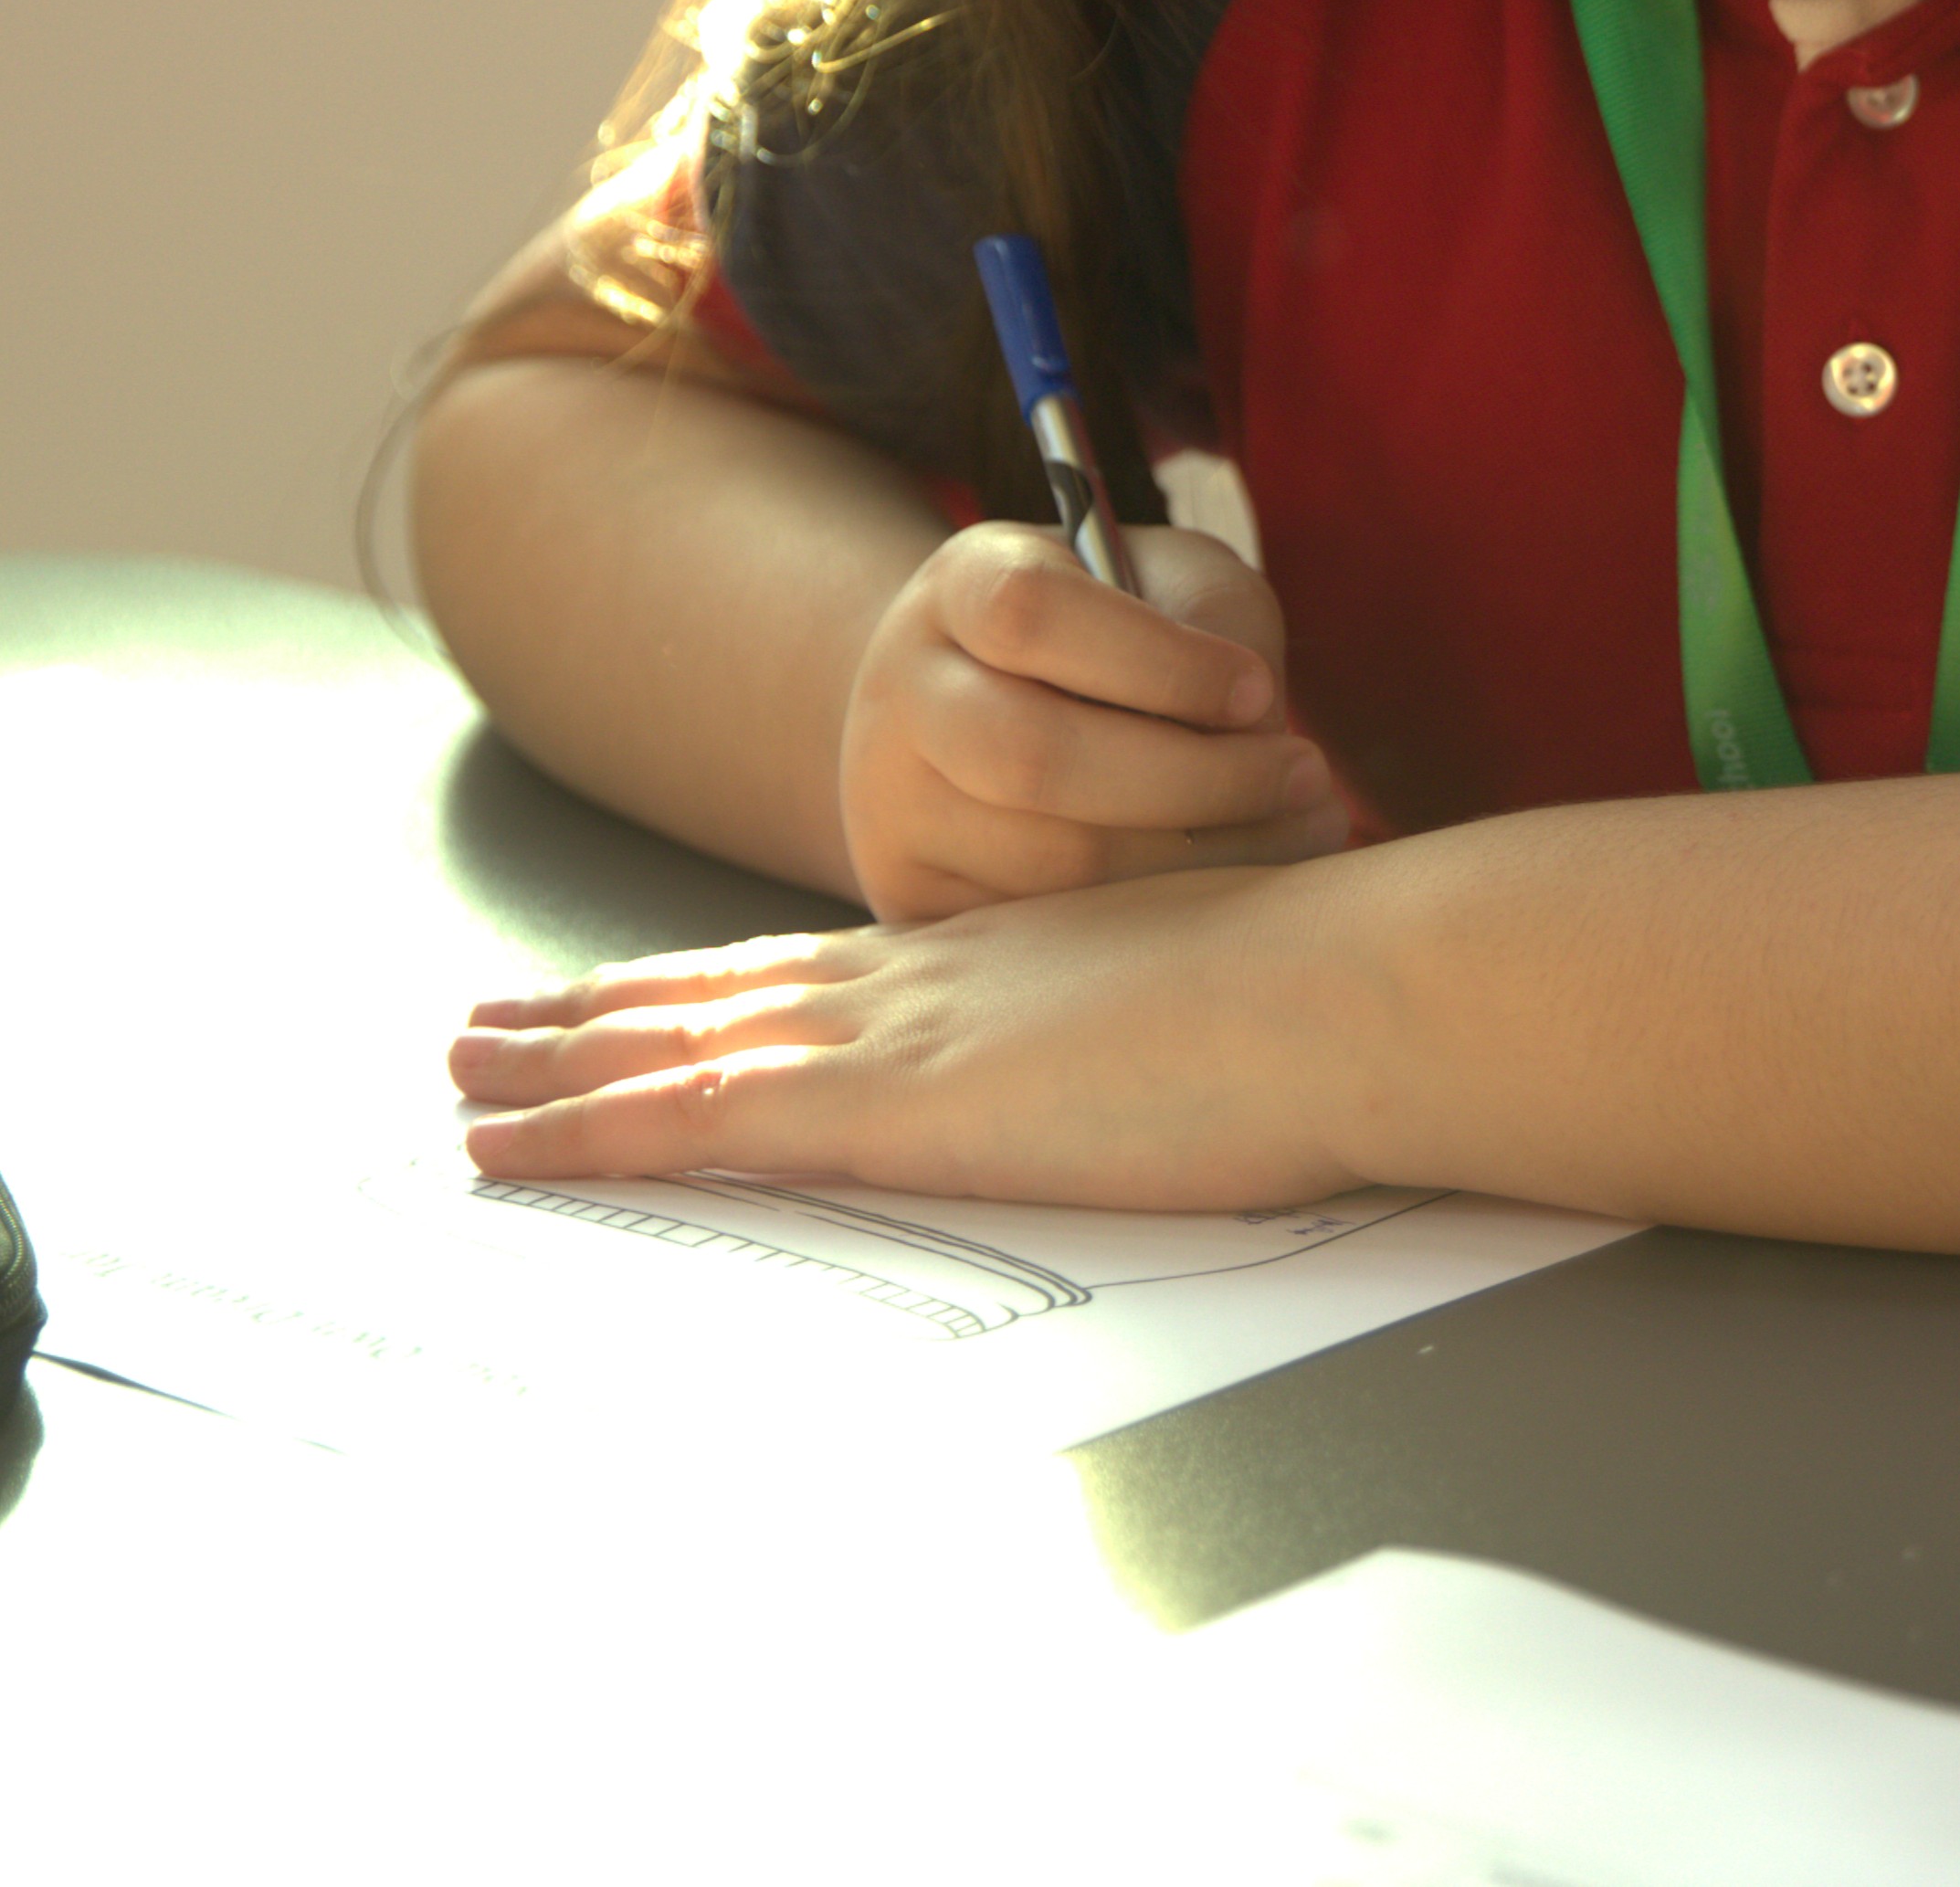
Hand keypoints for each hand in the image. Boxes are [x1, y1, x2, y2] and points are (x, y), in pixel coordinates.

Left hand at [452, 866, 1356, 1211]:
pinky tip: (512, 1147)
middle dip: (601, 1011)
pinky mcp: (894, 1107)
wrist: (1349, 983)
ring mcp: (905, 1036)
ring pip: (684, 1045)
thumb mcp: (1217, 1005)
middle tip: (487, 1024)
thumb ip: (1155, 1028)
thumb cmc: (1323, 1006)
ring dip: (559, 1065)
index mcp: (1009, 961)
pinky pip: (698, 1116)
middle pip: (729, 992)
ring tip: (460, 1078)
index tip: (638, 985)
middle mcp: (933, 981)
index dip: (719, 977)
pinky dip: (590, 1130)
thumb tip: (1181, 1061)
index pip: (827, 970)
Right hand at [837, 522, 1347, 922]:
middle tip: (1309, 778)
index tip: (1263, 689)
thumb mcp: (1167, 577)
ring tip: (1304, 829)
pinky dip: (1157, 917)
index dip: (1162, 662)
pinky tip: (1236, 881)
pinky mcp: (916, 900)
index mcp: (960, 587)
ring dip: (1199, 860)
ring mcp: (893, 807)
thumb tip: (1254, 738)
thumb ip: (1212, 624)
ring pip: (1048, 865)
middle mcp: (903, 693)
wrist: (989, 693)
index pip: (1035, 616)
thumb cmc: (1114, 627)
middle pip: (1033, 757)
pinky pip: (1044, 932)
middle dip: (1198, 781)